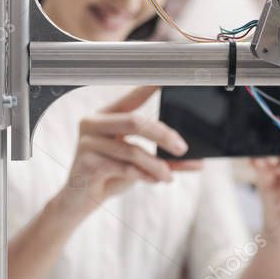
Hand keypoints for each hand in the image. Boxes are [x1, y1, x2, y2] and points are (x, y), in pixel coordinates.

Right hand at [53, 87, 202, 218]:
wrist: (80, 200)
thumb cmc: (110, 175)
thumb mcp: (140, 163)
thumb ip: (166, 159)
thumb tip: (198, 161)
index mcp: (106, 115)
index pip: (132, 97)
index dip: (149, 87)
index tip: (167, 79)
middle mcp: (93, 123)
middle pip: (135, 122)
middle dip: (163, 135)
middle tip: (182, 148)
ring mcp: (87, 143)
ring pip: (132, 150)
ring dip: (157, 165)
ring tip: (169, 176)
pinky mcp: (87, 164)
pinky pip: (124, 168)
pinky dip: (145, 175)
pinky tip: (154, 180)